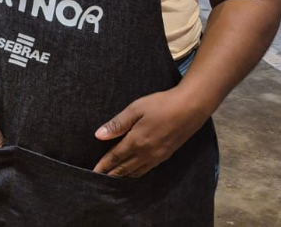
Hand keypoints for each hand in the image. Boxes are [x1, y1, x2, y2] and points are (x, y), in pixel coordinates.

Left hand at [93, 88, 209, 176]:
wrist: (190, 108)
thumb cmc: (160, 104)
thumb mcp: (135, 109)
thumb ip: (117, 124)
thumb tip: (98, 135)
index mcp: (136, 141)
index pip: (115, 157)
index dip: (104, 165)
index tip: (94, 172)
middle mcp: (146, 153)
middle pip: (125, 168)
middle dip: (111, 174)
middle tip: (100, 179)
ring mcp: (158, 156)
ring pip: (137, 171)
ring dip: (124, 176)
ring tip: (114, 178)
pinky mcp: (166, 155)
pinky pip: (148, 169)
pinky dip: (137, 173)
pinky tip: (134, 171)